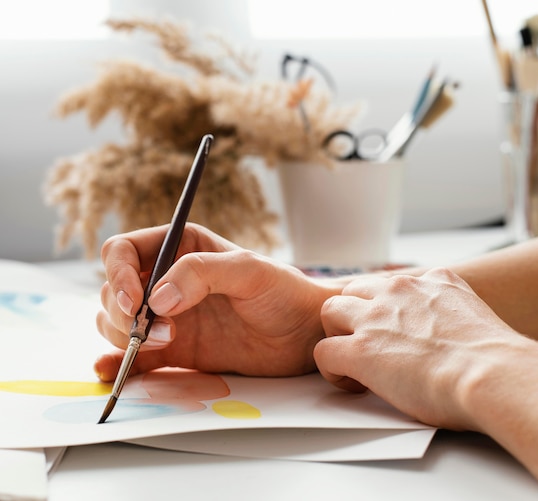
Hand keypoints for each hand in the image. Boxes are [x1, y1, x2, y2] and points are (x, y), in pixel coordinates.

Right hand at [95, 223, 336, 380]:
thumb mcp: (248, 271)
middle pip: (115, 291)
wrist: (304, 334)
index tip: (136, 301)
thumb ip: (203, 273)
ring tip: (164, 344)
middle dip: (125, 312)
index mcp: (180, 247)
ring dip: (124, 335)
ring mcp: (169, 317)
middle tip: (161, 330)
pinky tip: (115, 370)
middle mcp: (167, 280)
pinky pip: (134, 355)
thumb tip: (157, 298)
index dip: (118, 274)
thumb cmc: (284, 291)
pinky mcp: (175, 350)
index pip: (123, 251)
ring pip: (117, 322)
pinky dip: (119, 362)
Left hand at [315, 268, 529, 429]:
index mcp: (432, 281)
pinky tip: (354, 383)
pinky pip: (324, 351)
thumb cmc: (495, 360)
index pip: (392, 283)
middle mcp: (400, 290)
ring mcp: (376, 317)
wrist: (493, 373)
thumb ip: (455, 310)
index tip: (393, 330)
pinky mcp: (360, 348)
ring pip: (330, 311)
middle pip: (355, 290)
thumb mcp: (476, 314)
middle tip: (367, 343)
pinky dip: (333, 369)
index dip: (386, 309)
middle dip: (355, 315)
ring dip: (337, 334)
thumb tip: (455, 331)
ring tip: (353, 360)